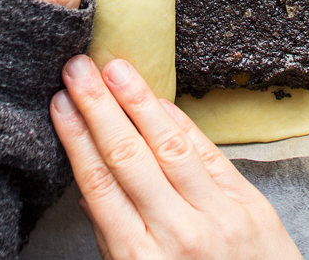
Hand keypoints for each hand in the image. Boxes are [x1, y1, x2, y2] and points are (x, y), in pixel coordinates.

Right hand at [51, 56, 301, 259]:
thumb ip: (115, 238)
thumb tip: (87, 190)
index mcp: (139, 258)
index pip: (99, 184)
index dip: (76, 138)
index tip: (58, 103)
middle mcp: (177, 235)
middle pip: (127, 158)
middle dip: (98, 107)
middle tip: (77, 69)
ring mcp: (217, 218)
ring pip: (169, 148)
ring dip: (138, 102)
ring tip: (115, 69)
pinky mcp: (250, 207)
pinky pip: (209, 155)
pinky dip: (181, 124)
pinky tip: (157, 100)